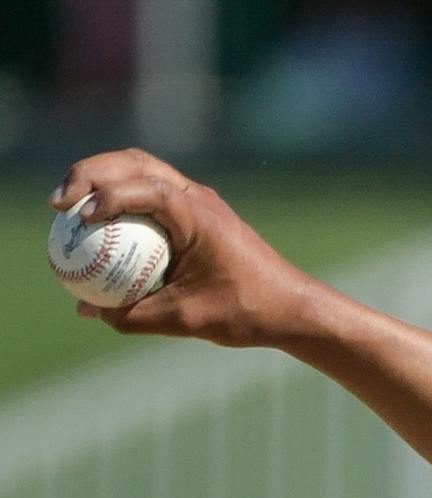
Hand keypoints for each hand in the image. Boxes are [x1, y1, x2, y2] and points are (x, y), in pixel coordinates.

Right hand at [50, 149, 320, 346]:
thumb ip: (136, 316)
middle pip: (133, 162)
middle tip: (58, 203)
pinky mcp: (197, 214)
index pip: (143, 186)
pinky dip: (121, 199)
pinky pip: (150, 194)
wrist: (293, 308)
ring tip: (70, 205)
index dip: (104, 194)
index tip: (79, 217)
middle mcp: (198, 198)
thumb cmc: (248, 311)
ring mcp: (198, 202)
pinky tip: (98, 225)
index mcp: (199, 214)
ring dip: (102, 180)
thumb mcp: (187, 320)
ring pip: (140, 171)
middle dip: (89, 174)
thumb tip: (90, 312)